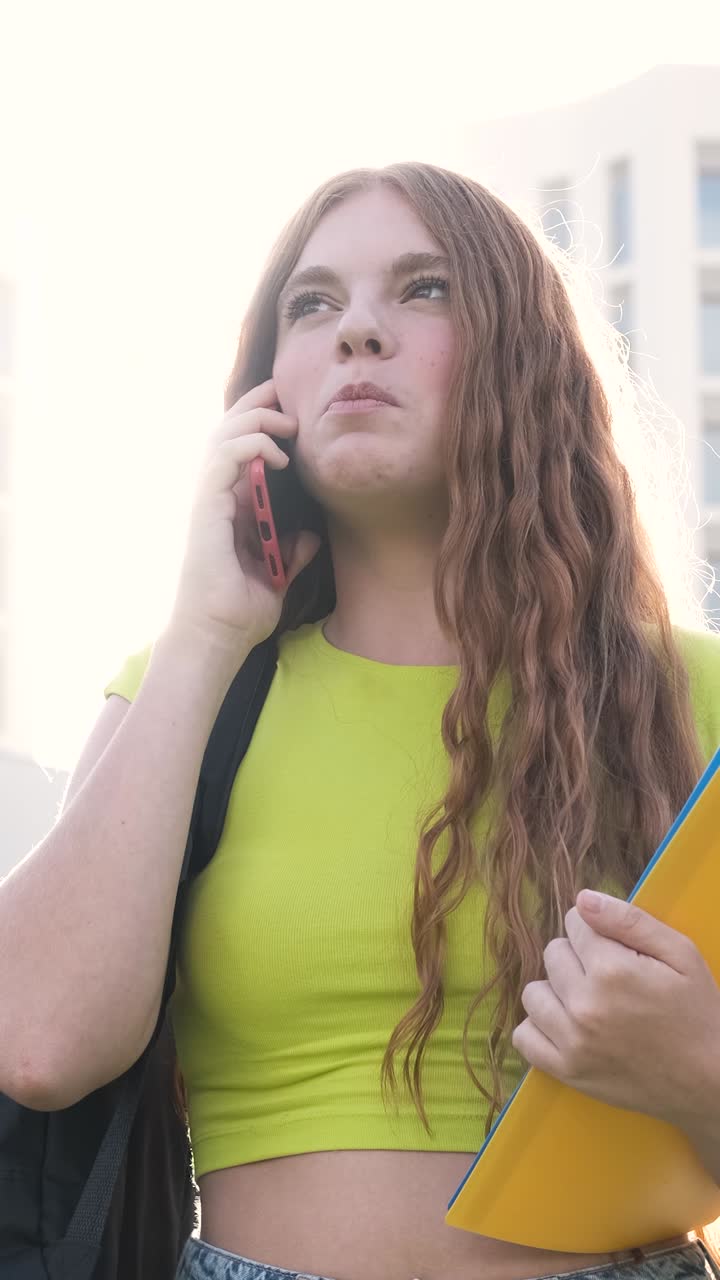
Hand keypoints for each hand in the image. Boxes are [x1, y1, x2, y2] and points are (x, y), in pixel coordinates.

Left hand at [511, 890, 719, 1127]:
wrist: (709, 1082)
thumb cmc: (698, 1013)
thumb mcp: (681, 955)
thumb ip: (630, 920)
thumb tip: (582, 899)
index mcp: (612, 970)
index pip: (574, 922)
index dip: (596, 930)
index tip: (616, 948)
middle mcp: (585, 1004)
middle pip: (552, 953)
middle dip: (577, 956)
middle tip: (609, 977)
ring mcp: (572, 1041)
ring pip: (533, 992)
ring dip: (556, 991)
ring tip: (588, 1001)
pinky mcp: (567, 1072)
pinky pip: (524, 1037)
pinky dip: (539, 1028)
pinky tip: (567, 1026)